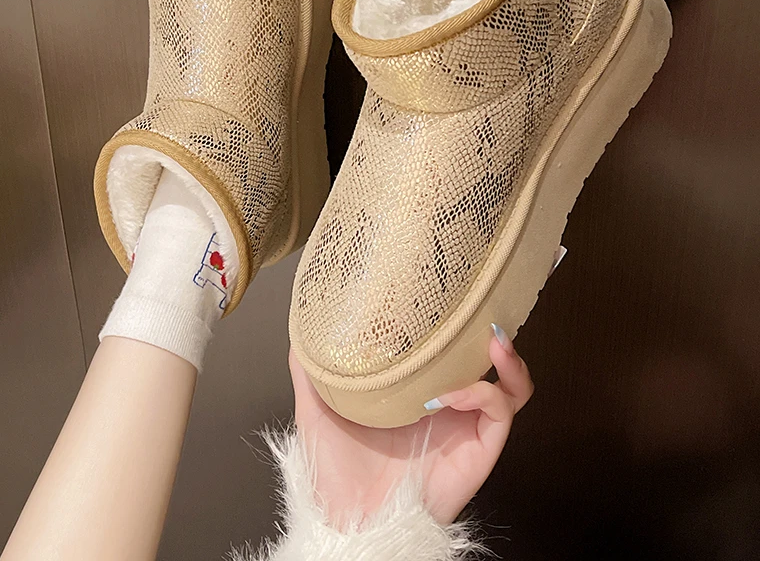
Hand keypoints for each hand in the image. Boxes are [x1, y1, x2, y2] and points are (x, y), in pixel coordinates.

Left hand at [290, 325, 532, 525]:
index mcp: (420, 391)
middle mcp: (450, 405)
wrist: (350, 521)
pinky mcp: (478, 449)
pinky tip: (451, 392)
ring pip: (511, 386)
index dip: (460, 322)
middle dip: (495, 333)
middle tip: (483, 308)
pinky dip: (482, 394)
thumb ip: (313, 371)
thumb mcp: (319, 408)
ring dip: (507, 361)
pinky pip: (499, 413)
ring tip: (492, 341)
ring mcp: (466, 426)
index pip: (453, 349)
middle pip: (492, 362)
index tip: (448, 293)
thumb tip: (303, 330)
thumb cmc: (335, 471)